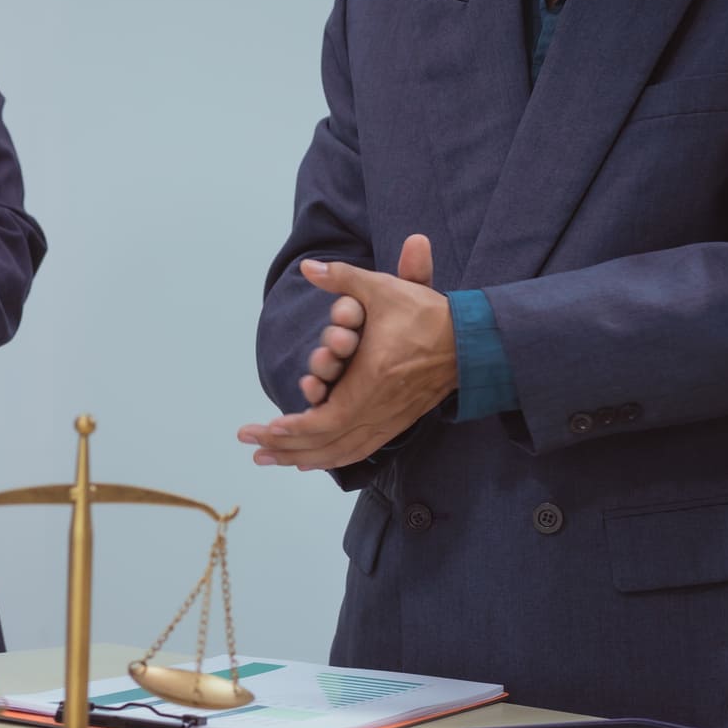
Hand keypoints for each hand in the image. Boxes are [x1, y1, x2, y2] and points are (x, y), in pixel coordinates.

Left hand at [237, 234, 455, 470]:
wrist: (475, 340)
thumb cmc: (427, 314)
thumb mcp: (384, 289)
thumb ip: (343, 279)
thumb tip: (308, 266)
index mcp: (370, 383)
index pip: (323, 421)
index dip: (291, 430)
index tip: (264, 430)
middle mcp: (378, 408)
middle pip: (324, 444)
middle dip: (284, 448)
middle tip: (252, 448)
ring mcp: (389, 419)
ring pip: (341, 452)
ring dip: (303, 458)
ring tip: (269, 459)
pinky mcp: (397, 422)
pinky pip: (359, 449)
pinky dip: (332, 458)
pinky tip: (310, 460)